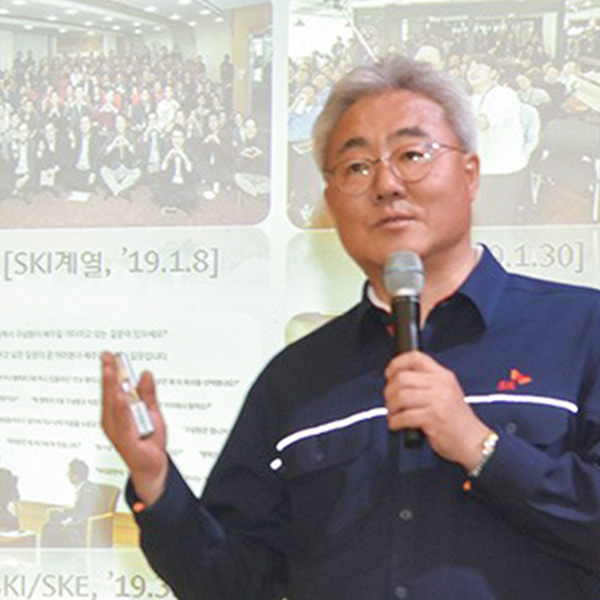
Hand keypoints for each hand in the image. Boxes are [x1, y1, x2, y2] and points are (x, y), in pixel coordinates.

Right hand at [101, 352, 168, 505]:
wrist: (153, 466)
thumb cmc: (149, 439)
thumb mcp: (152, 411)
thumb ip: (148, 393)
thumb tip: (145, 374)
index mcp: (117, 412)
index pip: (112, 387)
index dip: (110, 370)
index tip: (110, 354)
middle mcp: (113, 420)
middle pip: (110, 393)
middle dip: (109, 373)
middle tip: (108, 356)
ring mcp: (117, 431)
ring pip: (113, 405)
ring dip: (112, 387)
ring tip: (111, 370)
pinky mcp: (125, 440)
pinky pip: (123, 423)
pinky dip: (121, 409)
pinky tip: (120, 398)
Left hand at [384, 351, 490, 469]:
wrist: (473, 441)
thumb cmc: (456, 419)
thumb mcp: (446, 392)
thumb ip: (426, 382)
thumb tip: (397, 378)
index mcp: (443, 375)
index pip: (416, 357)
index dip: (397, 363)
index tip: (389, 373)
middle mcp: (441, 385)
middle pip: (402, 377)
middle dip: (389, 390)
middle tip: (389, 400)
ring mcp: (438, 401)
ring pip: (401, 396)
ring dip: (391, 406)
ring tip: (393, 414)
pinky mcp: (434, 419)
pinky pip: (404, 416)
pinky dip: (395, 422)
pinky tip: (396, 425)